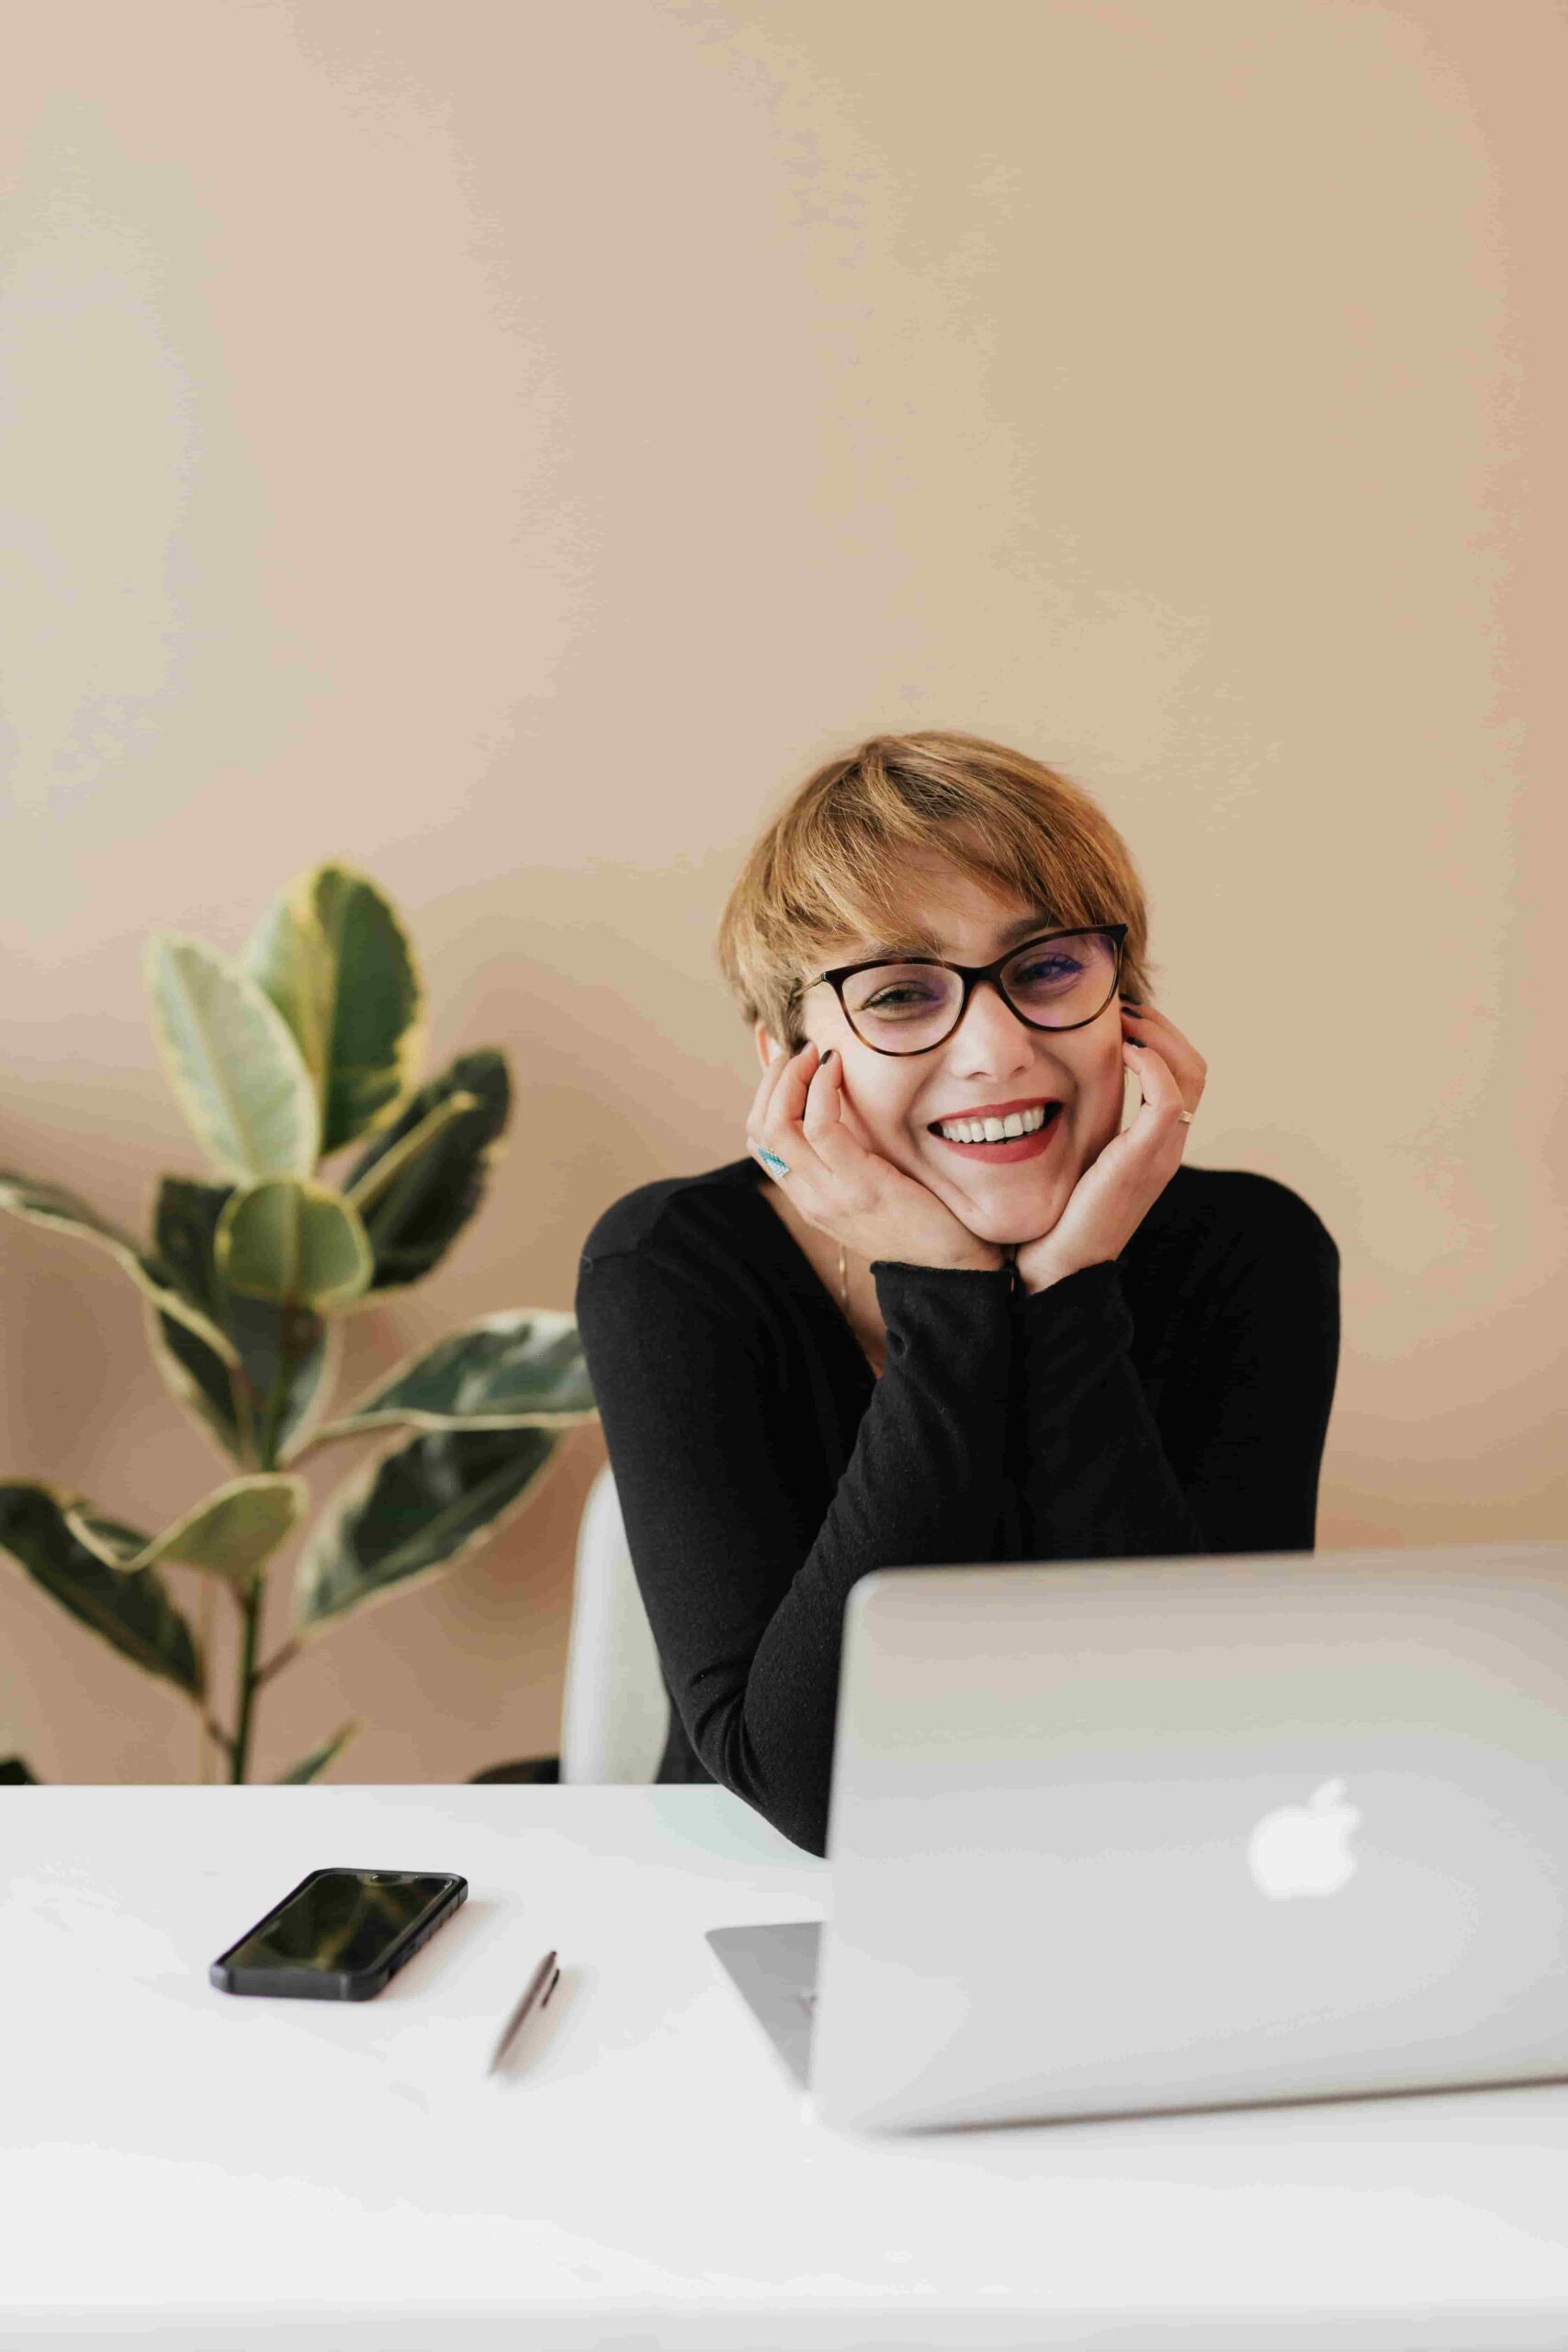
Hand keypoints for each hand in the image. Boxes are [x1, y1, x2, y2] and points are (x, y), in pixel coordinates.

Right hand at [746, 1038, 1005, 1273]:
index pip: (760, 1142)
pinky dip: (822, 1088)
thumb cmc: (922, 1217)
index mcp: (809, 1198)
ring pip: (778, 1125)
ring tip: (814, 1053)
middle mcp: (810, 1198)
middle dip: (772, 1080)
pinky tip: (837, 1069)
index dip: (764, 1094)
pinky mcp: (860, 1185)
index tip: (786, 1062)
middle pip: (759, 1129)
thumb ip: (849, 1155)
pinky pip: (821, 1127)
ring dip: (792, 1077)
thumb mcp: (871, 1185)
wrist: (954, 1264)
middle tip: (798, 1051)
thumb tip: (840, 1103)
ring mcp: (830, 1194)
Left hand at [1013, 998, 1206, 1293]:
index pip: (1182, 1074)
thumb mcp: (1071, 1159)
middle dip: (1162, 1026)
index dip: (1159, 1036)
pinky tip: (1121, 1049)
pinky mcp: (1144, 1160)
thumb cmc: (1053, 1217)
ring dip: (1159, 1034)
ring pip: (1190, 1074)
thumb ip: (1077, 1125)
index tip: (1119, 1014)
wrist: (1055, 1268)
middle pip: (1195, 1066)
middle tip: (1121, 1006)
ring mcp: (1161, 1154)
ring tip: (1122, 1018)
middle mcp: (1167, 1146)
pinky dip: (1152, 1063)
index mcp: (1154, 1144)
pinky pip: (1168, 1098)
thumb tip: (1045, 1084)